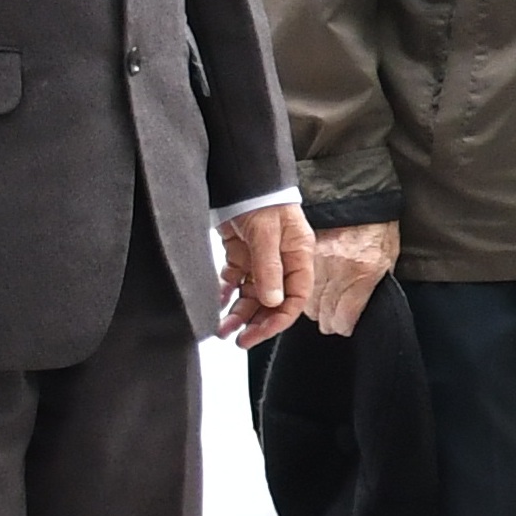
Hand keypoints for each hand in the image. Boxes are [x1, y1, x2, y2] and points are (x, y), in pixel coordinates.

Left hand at [217, 203, 314, 347]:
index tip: (260, 333)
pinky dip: (225, 292)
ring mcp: (261, 259)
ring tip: (222, 329)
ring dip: (239, 313)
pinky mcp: (242, 253)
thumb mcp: (267, 233)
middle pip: (273, 301)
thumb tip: (272, 302)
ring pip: (252, 295)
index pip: (295, 297)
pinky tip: (217, 301)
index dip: (280, 319)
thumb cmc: (263, 198)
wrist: (241, 176)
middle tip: (239, 339)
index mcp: (298, 256)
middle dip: (256, 322)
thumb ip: (269, 268)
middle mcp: (282, 261)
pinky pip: (235, 280)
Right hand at [309, 218, 401, 338]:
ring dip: (316, 308)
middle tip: (334, 319)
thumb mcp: (388, 258)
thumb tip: (363, 308)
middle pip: (324, 315)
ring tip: (324, 306)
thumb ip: (374, 285)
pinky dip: (306, 290)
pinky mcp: (307, 253)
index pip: (343, 318)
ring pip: (308, 302)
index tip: (345, 326)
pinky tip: (314, 290)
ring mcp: (319, 262)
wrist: (360, 196)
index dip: (344, 326)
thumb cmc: (379, 227)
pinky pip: (301, 283)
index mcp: (362, 274)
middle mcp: (337, 271)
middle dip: (330, 321)